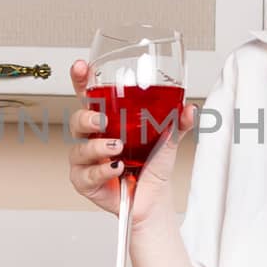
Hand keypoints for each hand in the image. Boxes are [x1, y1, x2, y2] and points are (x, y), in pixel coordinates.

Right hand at [66, 59, 196, 227]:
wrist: (154, 199)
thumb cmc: (153, 165)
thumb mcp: (168, 140)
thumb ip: (178, 123)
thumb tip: (190, 109)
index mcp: (107, 120)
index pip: (87, 96)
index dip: (80, 80)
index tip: (81, 67)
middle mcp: (92, 138)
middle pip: (76, 120)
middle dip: (86, 118)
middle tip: (102, 121)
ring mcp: (86, 160)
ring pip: (79, 149)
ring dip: (97, 147)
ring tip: (116, 148)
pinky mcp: (85, 182)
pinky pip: (86, 175)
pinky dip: (101, 171)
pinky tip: (115, 169)